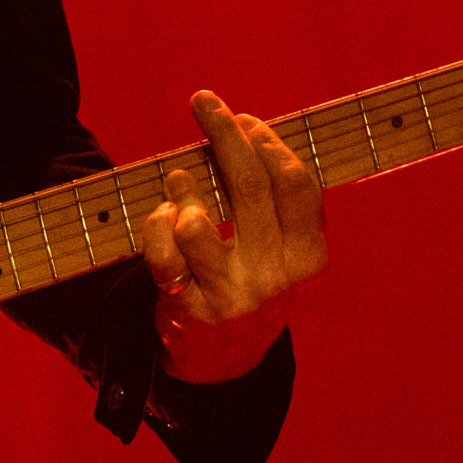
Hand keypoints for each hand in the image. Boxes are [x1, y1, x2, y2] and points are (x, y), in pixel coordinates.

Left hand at [141, 90, 326, 383]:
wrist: (227, 361)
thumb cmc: (255, 280)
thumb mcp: (284, 250)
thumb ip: (273, 200)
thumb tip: (245, 129)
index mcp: (307, 257)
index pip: (294, 184)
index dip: (267, 143)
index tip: (245, 118)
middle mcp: (273, 277)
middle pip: (248, 188)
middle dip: (224, 134)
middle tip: (203, 101)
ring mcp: (230, 295)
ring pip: (197, 224)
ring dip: (182, 189)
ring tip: (178, 181)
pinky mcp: (189, 308)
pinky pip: (161, 253)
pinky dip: (155, 225)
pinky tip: (161, 217)